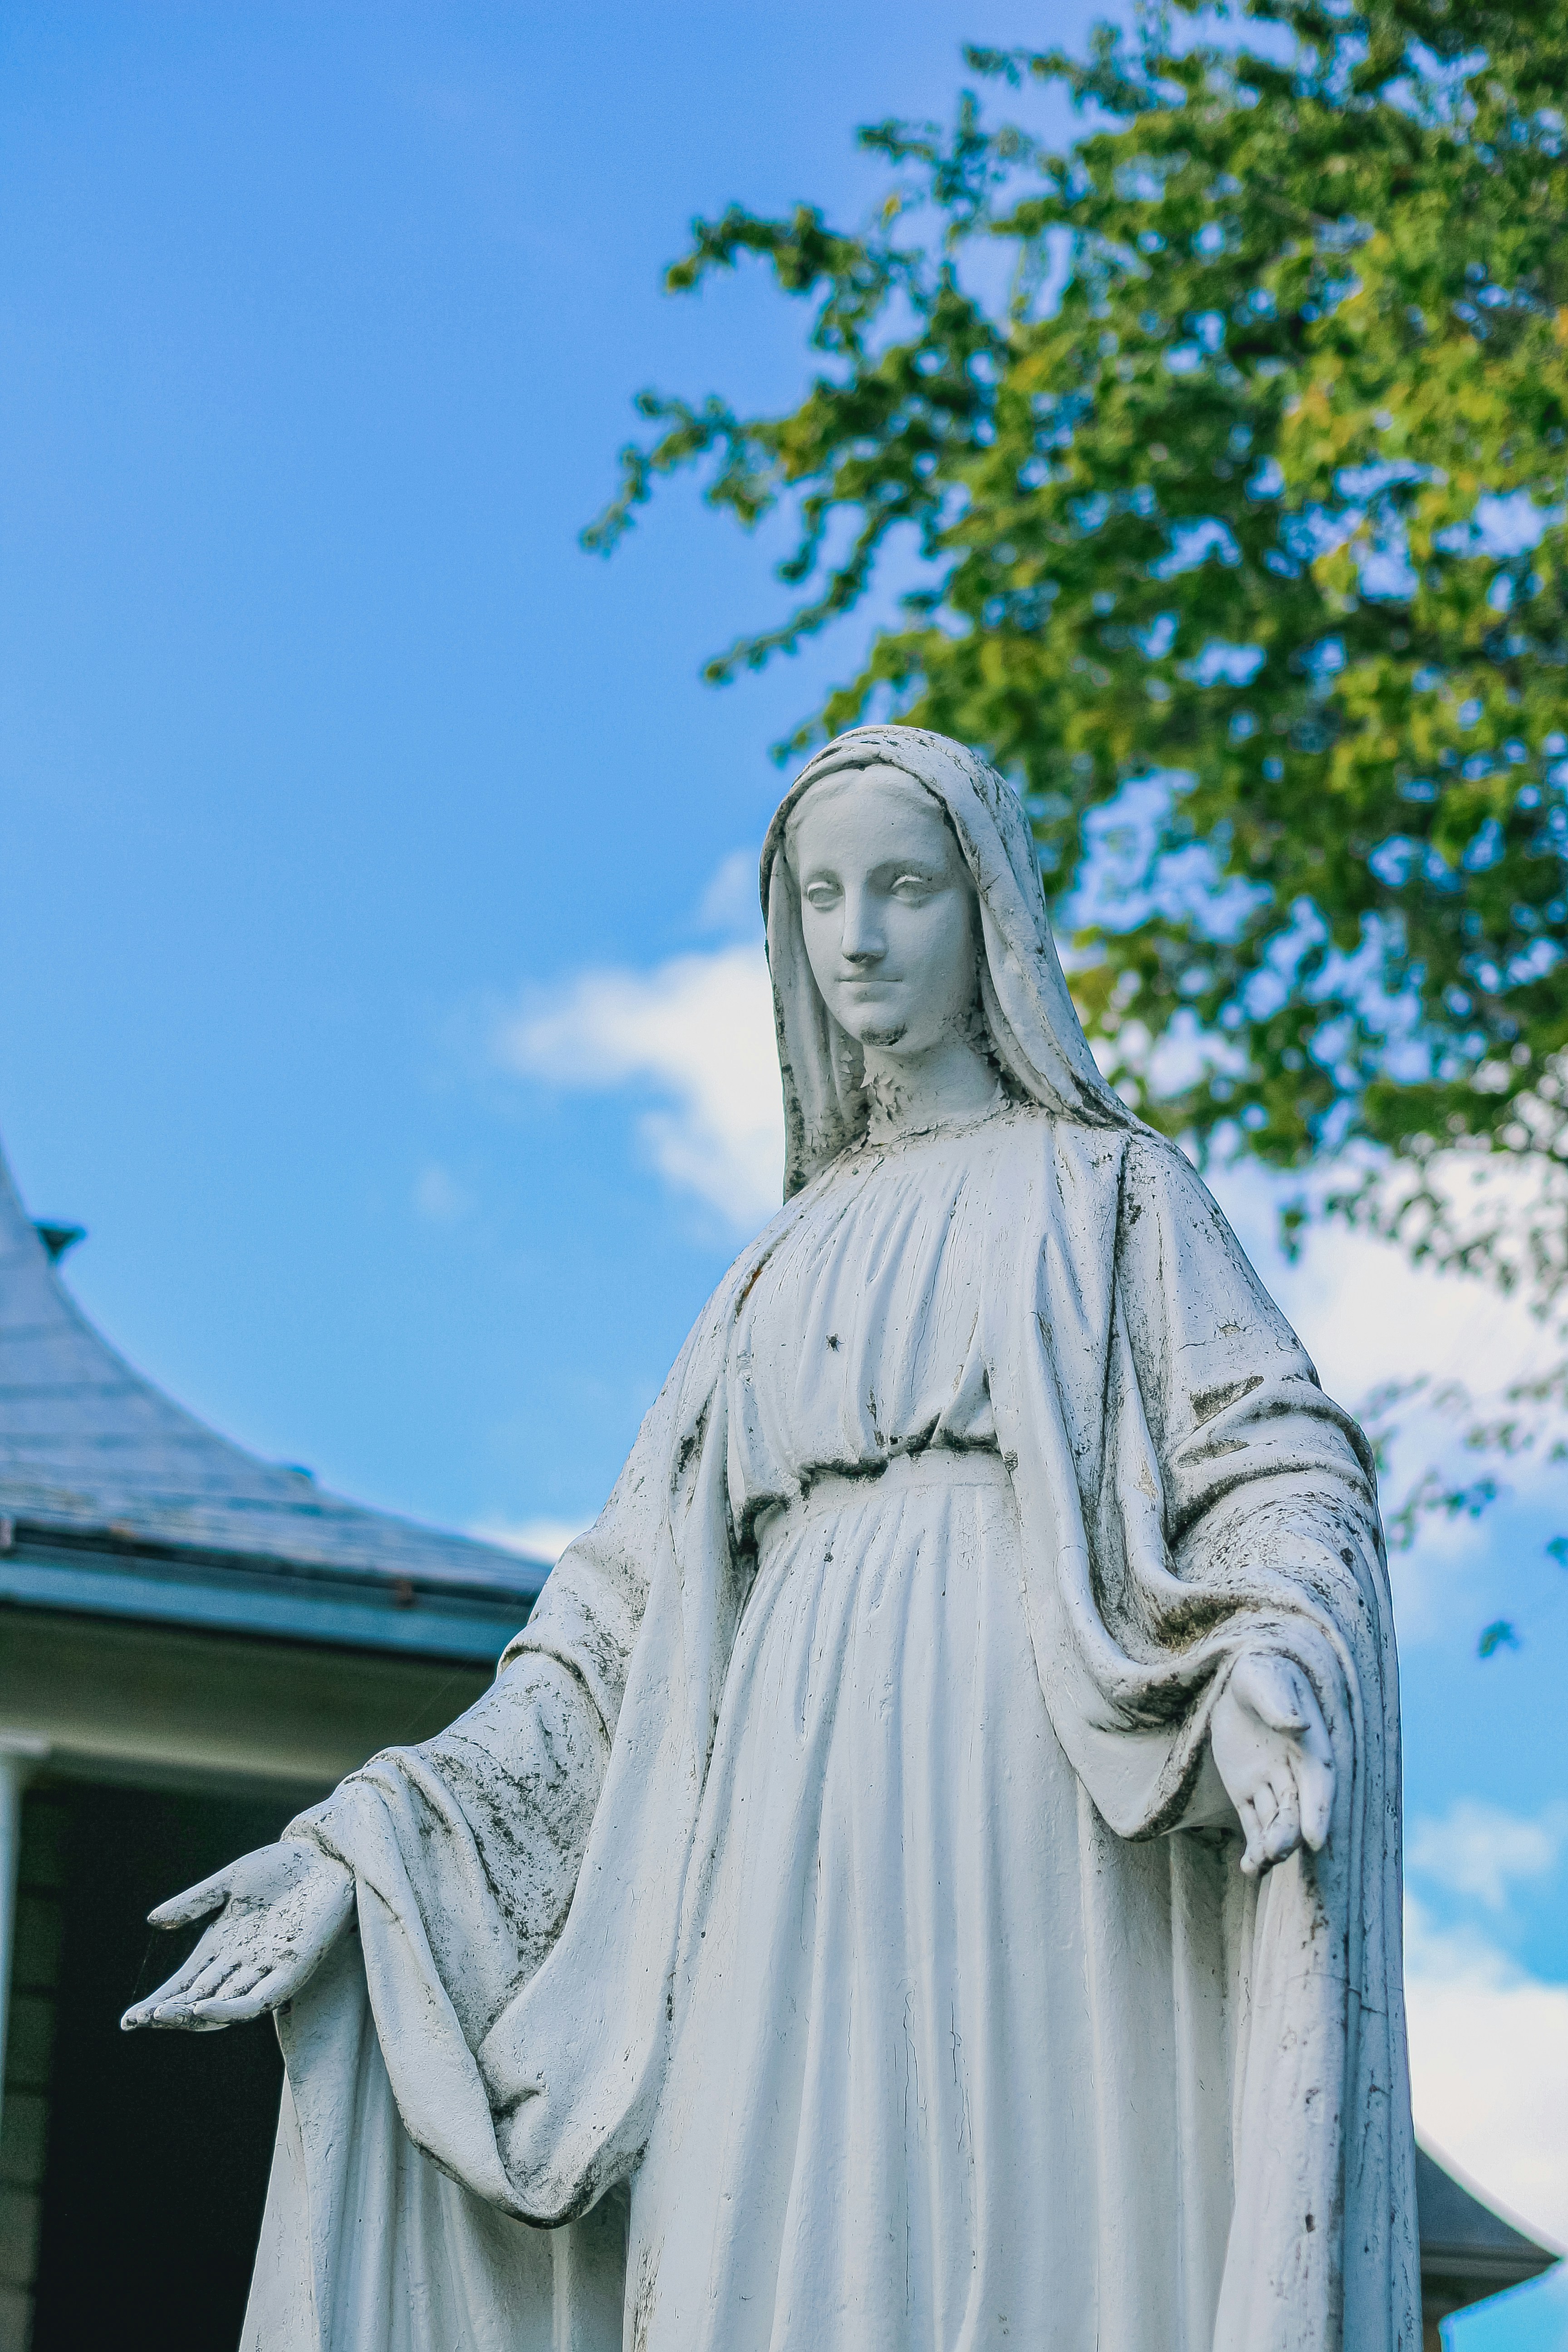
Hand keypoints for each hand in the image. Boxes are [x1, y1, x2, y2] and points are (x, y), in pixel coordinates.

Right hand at [121, 1837, 353, 2031]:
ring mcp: (266, 1970)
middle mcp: (241, 1964)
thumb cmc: (282, 1867)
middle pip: (199, 2000)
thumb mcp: (232, 1881)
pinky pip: (258, 2001)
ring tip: (164, 2014)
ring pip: (223, 2007)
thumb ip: (196, 1901)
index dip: (160, 2001)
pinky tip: (204, 2008)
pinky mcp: (292, 1970)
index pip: (186, 1984)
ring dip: (194, 2015)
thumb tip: (154, 1920)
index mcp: (223, 1946)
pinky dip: (229, 2009)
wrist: (327, 1856)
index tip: (129, 2019)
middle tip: (141, 2019)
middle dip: (170, 2012)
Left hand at [1209, 1652, 1334, 1879]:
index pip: (1320, 1782)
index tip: (1316, 1839)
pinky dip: (1254, 1847)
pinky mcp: (1247, 1792)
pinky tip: (1249, 1868)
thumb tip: (1299, 1725)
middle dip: (1290, 1833)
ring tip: (1258, 1864)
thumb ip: (1278, 1702)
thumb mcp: (1261, 1678)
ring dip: (1272, 1845)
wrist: (1232, 1677)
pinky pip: (1254, 1824)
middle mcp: (1295, 1770)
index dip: (1320, 1810)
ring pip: (1277, 1822)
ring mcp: (1271, 1783)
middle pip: (1298, 1808)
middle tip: (1275, 1852)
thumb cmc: (1255, 1671)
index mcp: (1310, 1744)